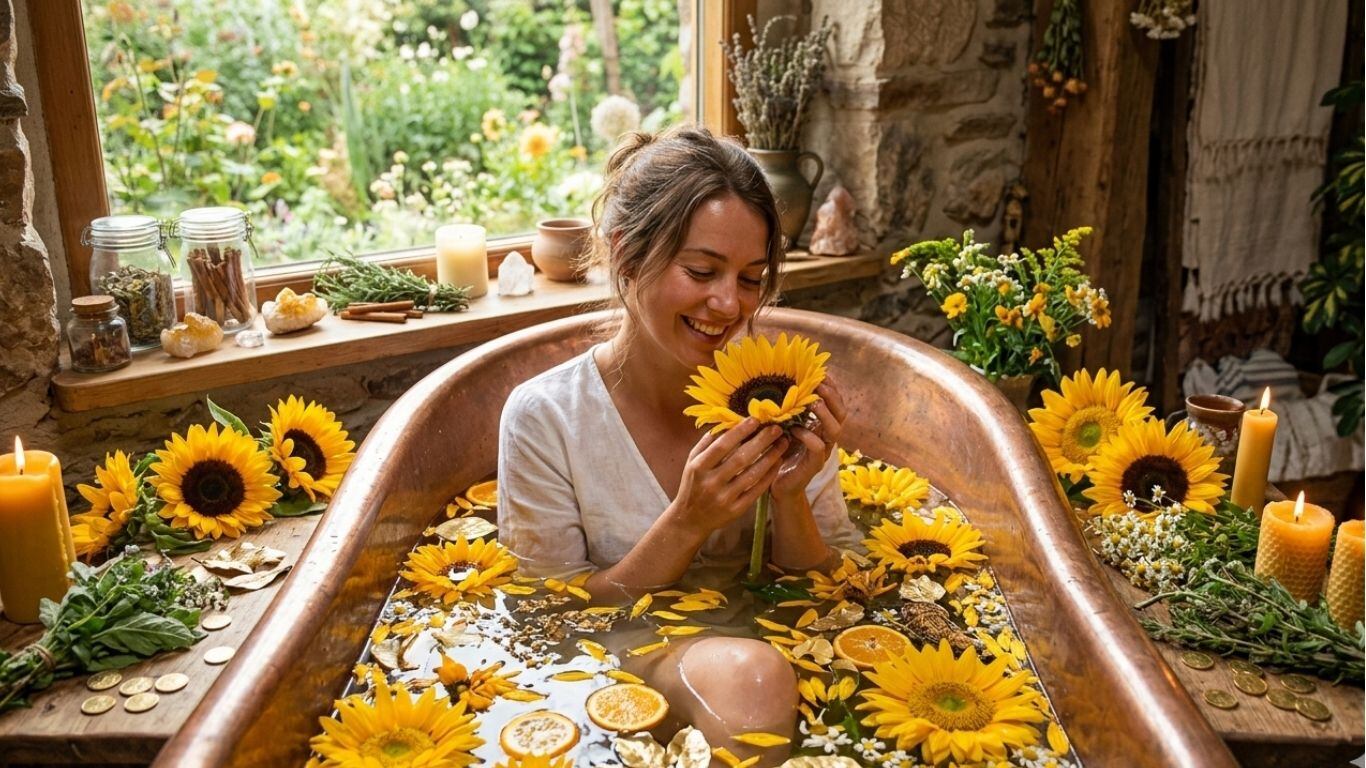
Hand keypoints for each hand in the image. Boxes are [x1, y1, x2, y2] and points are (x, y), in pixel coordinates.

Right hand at [669, 418, 787, 534]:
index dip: (740, 432)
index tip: (755, 420)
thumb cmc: (692, 485)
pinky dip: (768, 476)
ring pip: (752, 475)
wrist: (690, 520)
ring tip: (782, 444)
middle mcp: (711, 483)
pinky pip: (756, 491)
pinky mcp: (736, 510)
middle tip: (776, 429)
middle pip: (741, 459)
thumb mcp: (691, 462)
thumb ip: (706, 443)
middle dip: (761, 441)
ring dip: (770, 457)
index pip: (722, 446)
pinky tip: (777, 463)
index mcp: (698, 467)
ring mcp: (724, 498)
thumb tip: (726, 422)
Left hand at [771, 380, 846, 500]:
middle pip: (841, 414)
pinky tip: (795, 429)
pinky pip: (818, 448)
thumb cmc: (778, 453)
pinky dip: (808, 436)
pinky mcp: (814, 465)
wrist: (776, 485)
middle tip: (819, 383)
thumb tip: (777, 383)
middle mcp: (826, 437)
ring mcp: (823, 452)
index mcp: (821, 426)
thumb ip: (787, 410)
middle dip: (832, 397)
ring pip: (835, 430)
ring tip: (813, 402)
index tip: (821, 372)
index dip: (831, 388)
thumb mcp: (782, 426)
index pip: (835, 403)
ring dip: (825, 414)